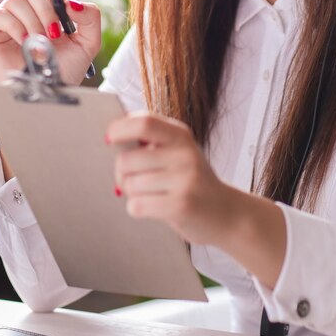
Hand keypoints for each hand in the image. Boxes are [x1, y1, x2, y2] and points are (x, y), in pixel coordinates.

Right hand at [0, 0, 101, 84]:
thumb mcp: (89, 42)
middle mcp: (25, 8)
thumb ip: (90, 16)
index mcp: (47, 5)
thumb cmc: (65, 70)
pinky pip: (0, 15)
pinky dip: (17, 29)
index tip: (61, 2)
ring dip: (34, 23)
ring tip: (40, 45)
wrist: (47, 94)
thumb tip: (70, 1)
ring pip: (16, 0)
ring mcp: (6, 18)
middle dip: (47, 9)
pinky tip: (25, 45)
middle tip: (54, 33)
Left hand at [106, 112, 233, 246]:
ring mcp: (185, 180)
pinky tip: (155, 207)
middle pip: (127, 159)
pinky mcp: (181, 205)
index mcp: (181, 136)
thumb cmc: (193, 182)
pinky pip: (137, 205)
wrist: (226, 213)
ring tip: (153, 195)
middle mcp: (184, 154)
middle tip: (131, 180)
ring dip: (132, 194)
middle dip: (120, 174)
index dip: (120, 128)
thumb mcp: (179, 152)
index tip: (110, 138)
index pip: (144, 122)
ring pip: (130, 185)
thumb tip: (112, 138)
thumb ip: (151, 142)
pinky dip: (138, 209)